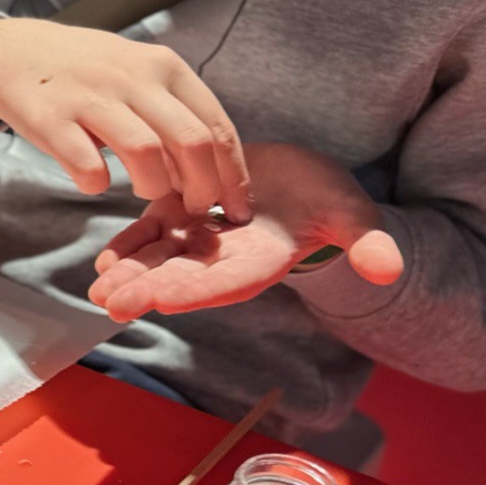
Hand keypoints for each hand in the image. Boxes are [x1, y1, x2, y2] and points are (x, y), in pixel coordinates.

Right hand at [0, 18, 250, 219]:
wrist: (11, 52)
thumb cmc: (85, 72)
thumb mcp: (137, 73)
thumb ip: (173, 113)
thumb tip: (209, 172)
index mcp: (163, 67)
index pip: (216, 125)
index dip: (233, 174)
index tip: (236, 208)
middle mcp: (132, 77)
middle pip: (191, 141)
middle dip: (202, 188)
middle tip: (194, 210)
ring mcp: (90, 96)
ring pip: (145, 152)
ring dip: (153, 186)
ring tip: (144, 192)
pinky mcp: (49, 118)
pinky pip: (86, 164)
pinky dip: (95, 183)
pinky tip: (92, 181)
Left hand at [87, 141, 403, 321]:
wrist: (302, 181)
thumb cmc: (331, 201)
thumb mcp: (354, 217)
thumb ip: (368, 242)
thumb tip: (387, 269)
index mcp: (261, 262)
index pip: (227, 281)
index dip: (197, 289)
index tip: (165, 299)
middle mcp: (226, 258)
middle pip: (184, 277)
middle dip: (147, 289)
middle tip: (111, 302)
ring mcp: (201, 238)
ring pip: (160, 259)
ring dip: (129, 274)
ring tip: (98, 288)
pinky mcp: (184, 213)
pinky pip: (153, 233)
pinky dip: (130, 245)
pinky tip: (103, 261)